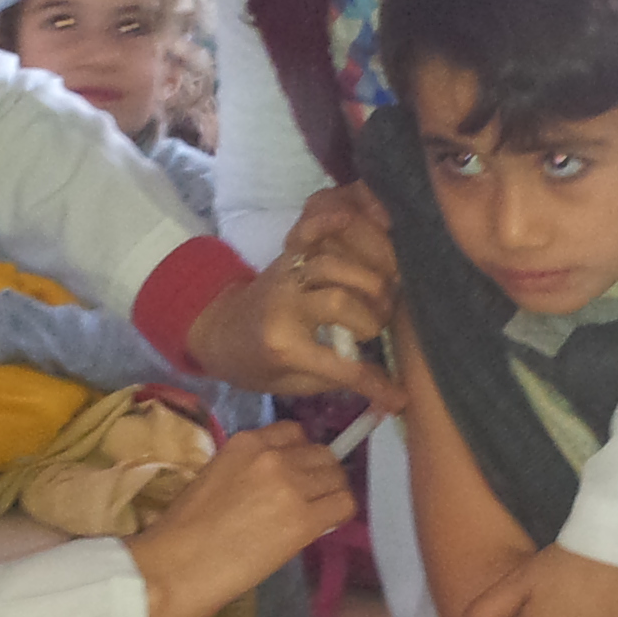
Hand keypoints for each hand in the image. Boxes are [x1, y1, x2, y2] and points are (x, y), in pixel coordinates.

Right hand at [123, 422, 356, 616]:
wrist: (176, 564)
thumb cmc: (183, 530)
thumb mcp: (215, 478)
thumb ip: (249, 470)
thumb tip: (277, 484)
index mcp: (246, 443)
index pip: (294, 432)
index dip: (300, 454)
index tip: (295, 473)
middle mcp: (273, 456)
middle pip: (322, 453)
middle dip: (320, 474)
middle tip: (309, 498)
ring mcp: (291, 486)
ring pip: (337, 478)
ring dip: (330, 495)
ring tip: (315, 515)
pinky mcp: (304, 520)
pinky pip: (344, 506)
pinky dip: (339, 514)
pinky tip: (322, 527)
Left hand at [184, 187, 401, 404]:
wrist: (217, 330)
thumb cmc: (255, 363)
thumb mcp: (290, 385)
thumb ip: (335, 380)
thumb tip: (387, 387)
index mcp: (284, 346)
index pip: (340, 366)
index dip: (375, 383)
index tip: (399, 397)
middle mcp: (284, 305)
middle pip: (340, 301)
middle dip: (372, 316)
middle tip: (379, 327)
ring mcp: (286, 274)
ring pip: (334, 265)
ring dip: (367, 279)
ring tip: (381, 295)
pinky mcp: (288, 255)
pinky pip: (310, 230)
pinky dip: (331, 221)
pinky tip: (352, 219)